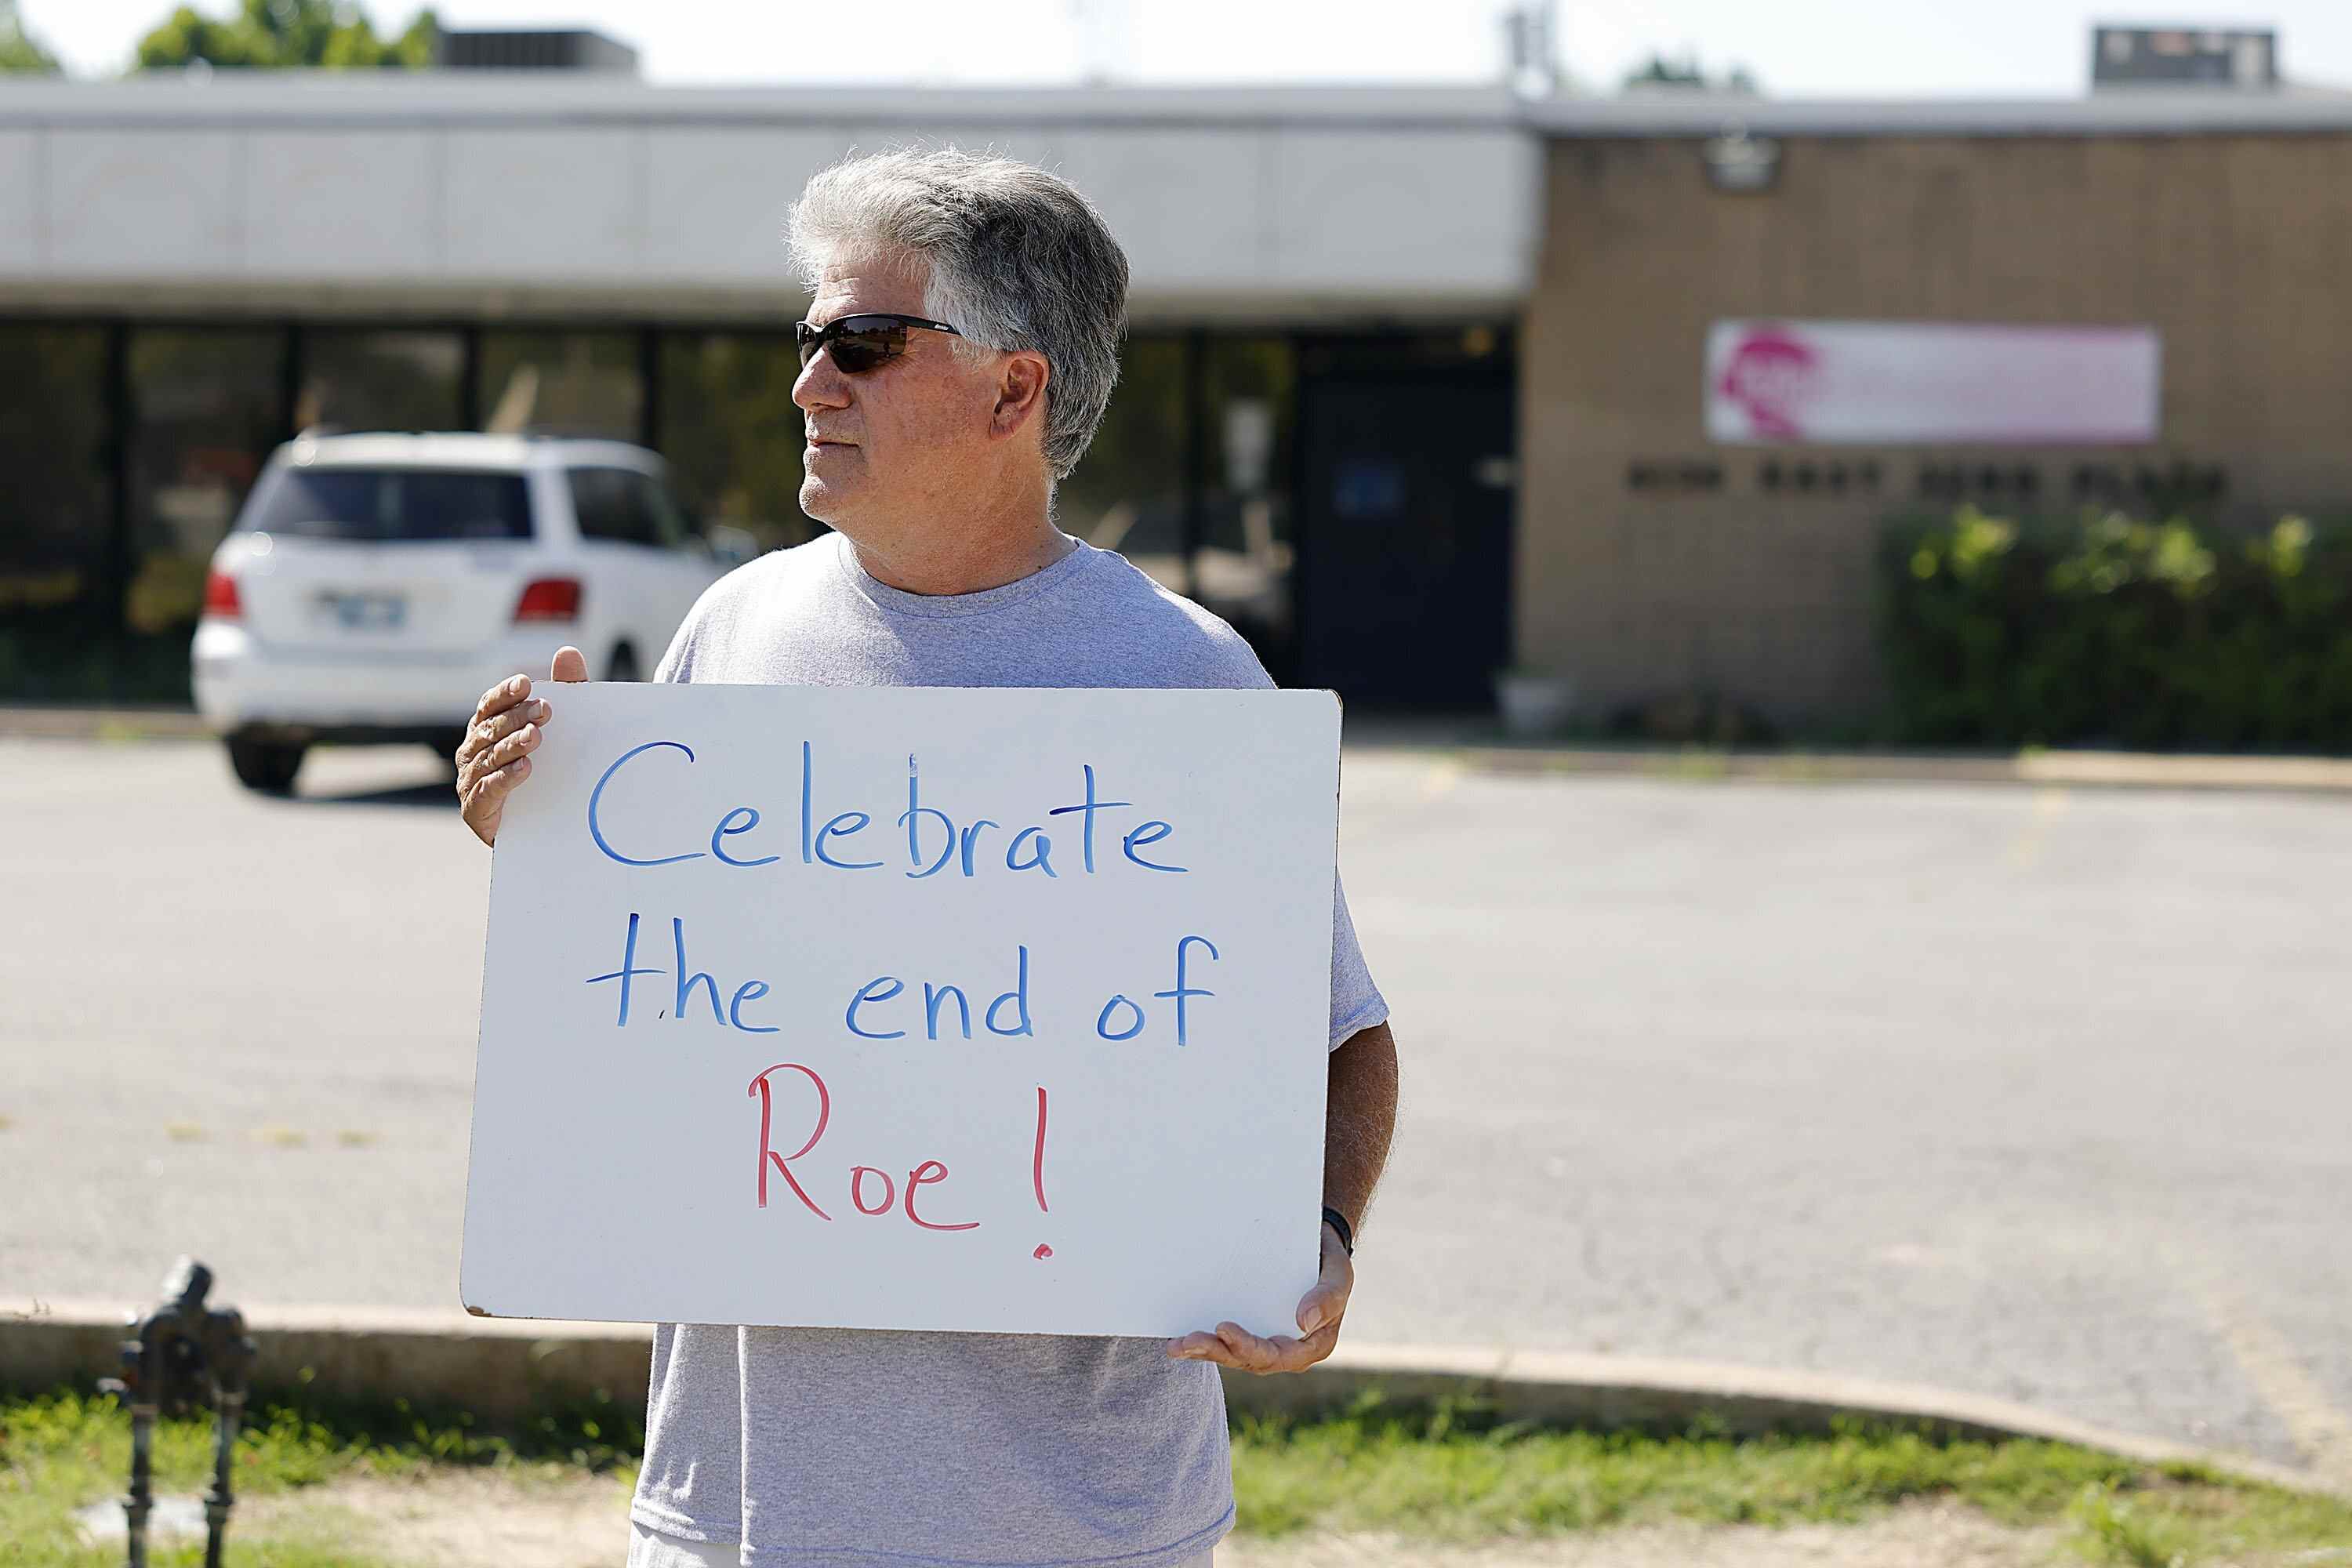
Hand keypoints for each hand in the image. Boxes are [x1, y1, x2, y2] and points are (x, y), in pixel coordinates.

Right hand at [456, 645, 586, 846]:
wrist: (546, 827)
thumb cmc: (549, 770)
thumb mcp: (564, 727)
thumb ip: (566, 690)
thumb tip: (567, 652)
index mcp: (487, 728)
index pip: (489, 705)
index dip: (504, 693)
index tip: (526, 683)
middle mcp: (473, 751)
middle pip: (489, 729)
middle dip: (515, 717)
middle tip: (544, 711)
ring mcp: (470, 781)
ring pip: (488, 758)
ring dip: (511, 745)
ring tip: (536, 737)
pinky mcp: (476, 810)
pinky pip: (487, 790)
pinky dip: (504, 778)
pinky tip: (525, 769)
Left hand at [1164, 1221, 1351, 1374]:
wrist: (1317, 1248)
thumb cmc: (1329, 1263)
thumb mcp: (1340, 1274)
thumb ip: (1329, 1297)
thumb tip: (1304, 1321)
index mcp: (1309, 1346)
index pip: (1276, 1355)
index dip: (1248, 1346)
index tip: (1223, 1328)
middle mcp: (1284, 1350)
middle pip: (1248, 1358)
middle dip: (1216, 1351)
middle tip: (1188, 1342)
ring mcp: (1263, 1340)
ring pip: (1231, 1353)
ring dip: (1204, 1351)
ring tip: (1177, 1347)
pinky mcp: (1247, 1329)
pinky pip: (1223, 1341)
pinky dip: (1203, 1341)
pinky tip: (1178, 1341)